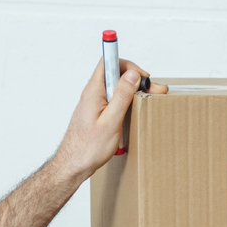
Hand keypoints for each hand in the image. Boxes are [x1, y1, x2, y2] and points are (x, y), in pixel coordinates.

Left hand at [53, 57, 169, 182]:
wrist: (73, 164)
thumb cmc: (89, 147)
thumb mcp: (111, 121)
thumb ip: (121, 96)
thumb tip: (132, 75)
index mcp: (94, 91)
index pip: (109, 62)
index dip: (128, 65)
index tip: (142, 75)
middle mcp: (92, 93)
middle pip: (115, 74)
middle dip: (135, 79)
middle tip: (153, 91)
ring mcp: (94, 103)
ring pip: (115, 87)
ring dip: (132, 91)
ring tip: (147, 99)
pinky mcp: (96, 112)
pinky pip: (112, 99)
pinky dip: (125, 101)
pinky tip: (133, 110)